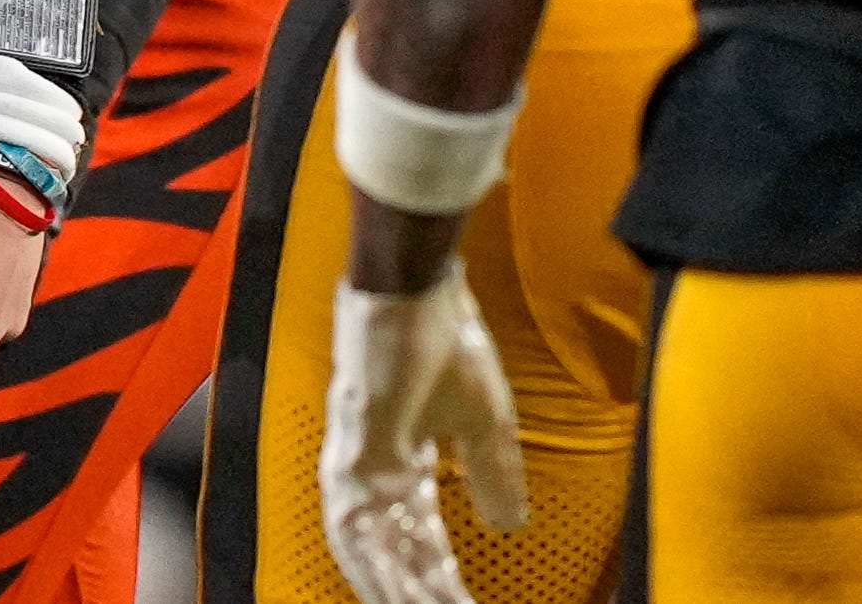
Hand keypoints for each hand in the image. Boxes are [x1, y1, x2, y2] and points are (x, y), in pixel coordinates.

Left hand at [322, 272, 525, 603]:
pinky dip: (385, 564)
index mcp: (401, 462)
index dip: (436, 578)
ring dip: (398, 588)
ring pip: (372, 549)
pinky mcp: (354, 449)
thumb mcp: (484, 422)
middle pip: (390, 554)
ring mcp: (356, 461)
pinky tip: (406, 594)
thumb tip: (508, 527)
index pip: (417, 537)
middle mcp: (370, 470)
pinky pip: (366, 525)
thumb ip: (492, 476)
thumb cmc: (444, 343)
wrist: (416, 289)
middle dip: (413, 592)